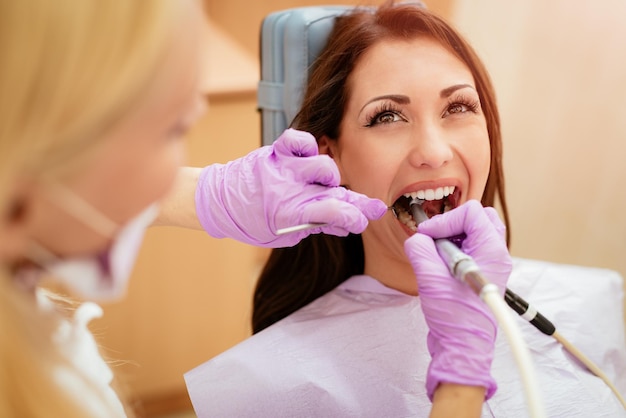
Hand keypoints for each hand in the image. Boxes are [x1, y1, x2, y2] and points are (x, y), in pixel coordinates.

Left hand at [195, 129, 386, 246]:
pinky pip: (299, 140)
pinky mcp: (276, 152)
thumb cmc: (252, 221)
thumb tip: (345, 224)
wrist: (218, 201)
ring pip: (321, 164)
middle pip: (332, 190)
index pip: (330, 213)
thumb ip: (314, 225)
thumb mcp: (283, 234)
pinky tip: (310, 156)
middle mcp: (288, 189)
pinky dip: (308, 145)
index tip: (364, 220)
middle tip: (368, 207)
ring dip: (330, 176)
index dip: (352, 217)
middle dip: (355, 201)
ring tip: (327, 184)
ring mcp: (283, 168)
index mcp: (289, 214)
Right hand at [403, 200, 511, 399]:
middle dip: (452, 223)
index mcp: (492, 252)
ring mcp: (490, 264)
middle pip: (478, 217)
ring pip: (474, 231)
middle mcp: (496, 255)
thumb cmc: (455, 319)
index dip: (445, 220)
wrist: (463, 347)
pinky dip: (452, 248)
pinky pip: (469, 247)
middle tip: (435, 239)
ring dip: (451, 236)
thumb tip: (418, 239)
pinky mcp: (481, 272)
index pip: (471, 213)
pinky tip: (439, 265)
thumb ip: (420, 250)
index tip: (427, 236)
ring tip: (436, 254)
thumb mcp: (431, 279)